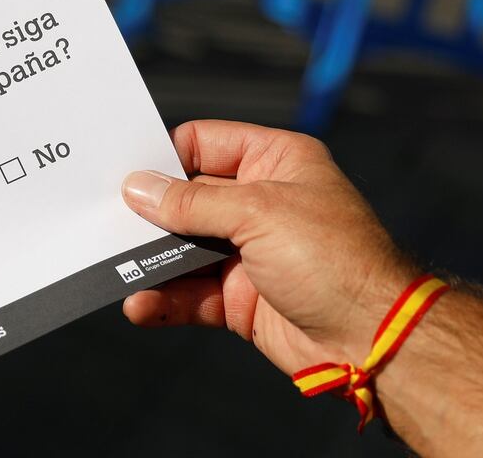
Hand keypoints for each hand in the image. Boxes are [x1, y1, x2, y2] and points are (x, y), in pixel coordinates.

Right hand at [121, 120, 414, 373]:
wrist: (373, 339)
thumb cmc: (335, 259)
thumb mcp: (258, 213)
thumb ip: (192, 202)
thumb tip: (139, 189)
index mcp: (274, 161)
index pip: (204, 143)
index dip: (164, 157)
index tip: (125, 175)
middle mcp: (259, 201)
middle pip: (186, 199)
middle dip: (150, 215)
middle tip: (109, 224)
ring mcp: (249, 251)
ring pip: (184, 249)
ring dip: (152, 262)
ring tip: (117, 269)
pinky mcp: (240, 296)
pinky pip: (190, 293)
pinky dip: (165, 299)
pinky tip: (141, 304)